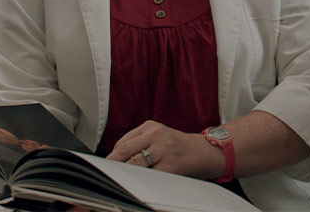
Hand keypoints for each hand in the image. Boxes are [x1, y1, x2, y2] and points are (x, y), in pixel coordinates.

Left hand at [105, 120, 223, 179]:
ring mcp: (164, 149)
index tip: (105, 166)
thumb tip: (116, 159)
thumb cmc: (178, 147)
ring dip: (125, 173)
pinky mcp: (171, 164)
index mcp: (150, 126)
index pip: (123, 142)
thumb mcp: (159, 137)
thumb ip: (140, 143)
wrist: (205, 151)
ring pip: (136, 163)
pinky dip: (141, 181)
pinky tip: (137, 184)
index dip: (112, 156)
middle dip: (113, 165)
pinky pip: (151, 175)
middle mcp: (156, 134)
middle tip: (105, 175)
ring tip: (118, 180)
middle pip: (125, 151)